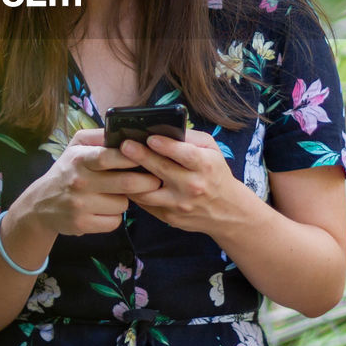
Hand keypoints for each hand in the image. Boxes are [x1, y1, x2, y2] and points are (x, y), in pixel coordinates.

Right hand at [20, 128, 162, 236]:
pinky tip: (106, 210)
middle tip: (155, 180)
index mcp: (80, 159)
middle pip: (126, 183)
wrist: (40, 204)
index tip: (148, 157)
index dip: (132, 157)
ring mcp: (80, 205)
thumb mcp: (76, 146)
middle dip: (147, 182)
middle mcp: (79, 182)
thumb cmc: (67, 170)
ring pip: (122, 204)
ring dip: (126, 200)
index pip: (109, 156)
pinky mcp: (82, 224)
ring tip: (116, 194)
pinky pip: (114, 222)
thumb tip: (126, 131)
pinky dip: (115, 217)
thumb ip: (99, 136)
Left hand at [122, 129, 248, 235]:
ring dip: (131, 178)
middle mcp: (193, 186)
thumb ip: (190, 138)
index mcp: (205, 166)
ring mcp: (180, 204)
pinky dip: (134, 192)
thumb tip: (164, 128)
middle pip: (162, 171)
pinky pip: (146, 204)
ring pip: (148, 192)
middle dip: (142, 156)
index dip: (166, 146)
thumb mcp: (212, 150)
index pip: (185, 155)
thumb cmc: (216, 173)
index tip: (150, 138)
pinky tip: (125, 180)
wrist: (228, 211)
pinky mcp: (170, 217)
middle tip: (125, 145)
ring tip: (118, 165)